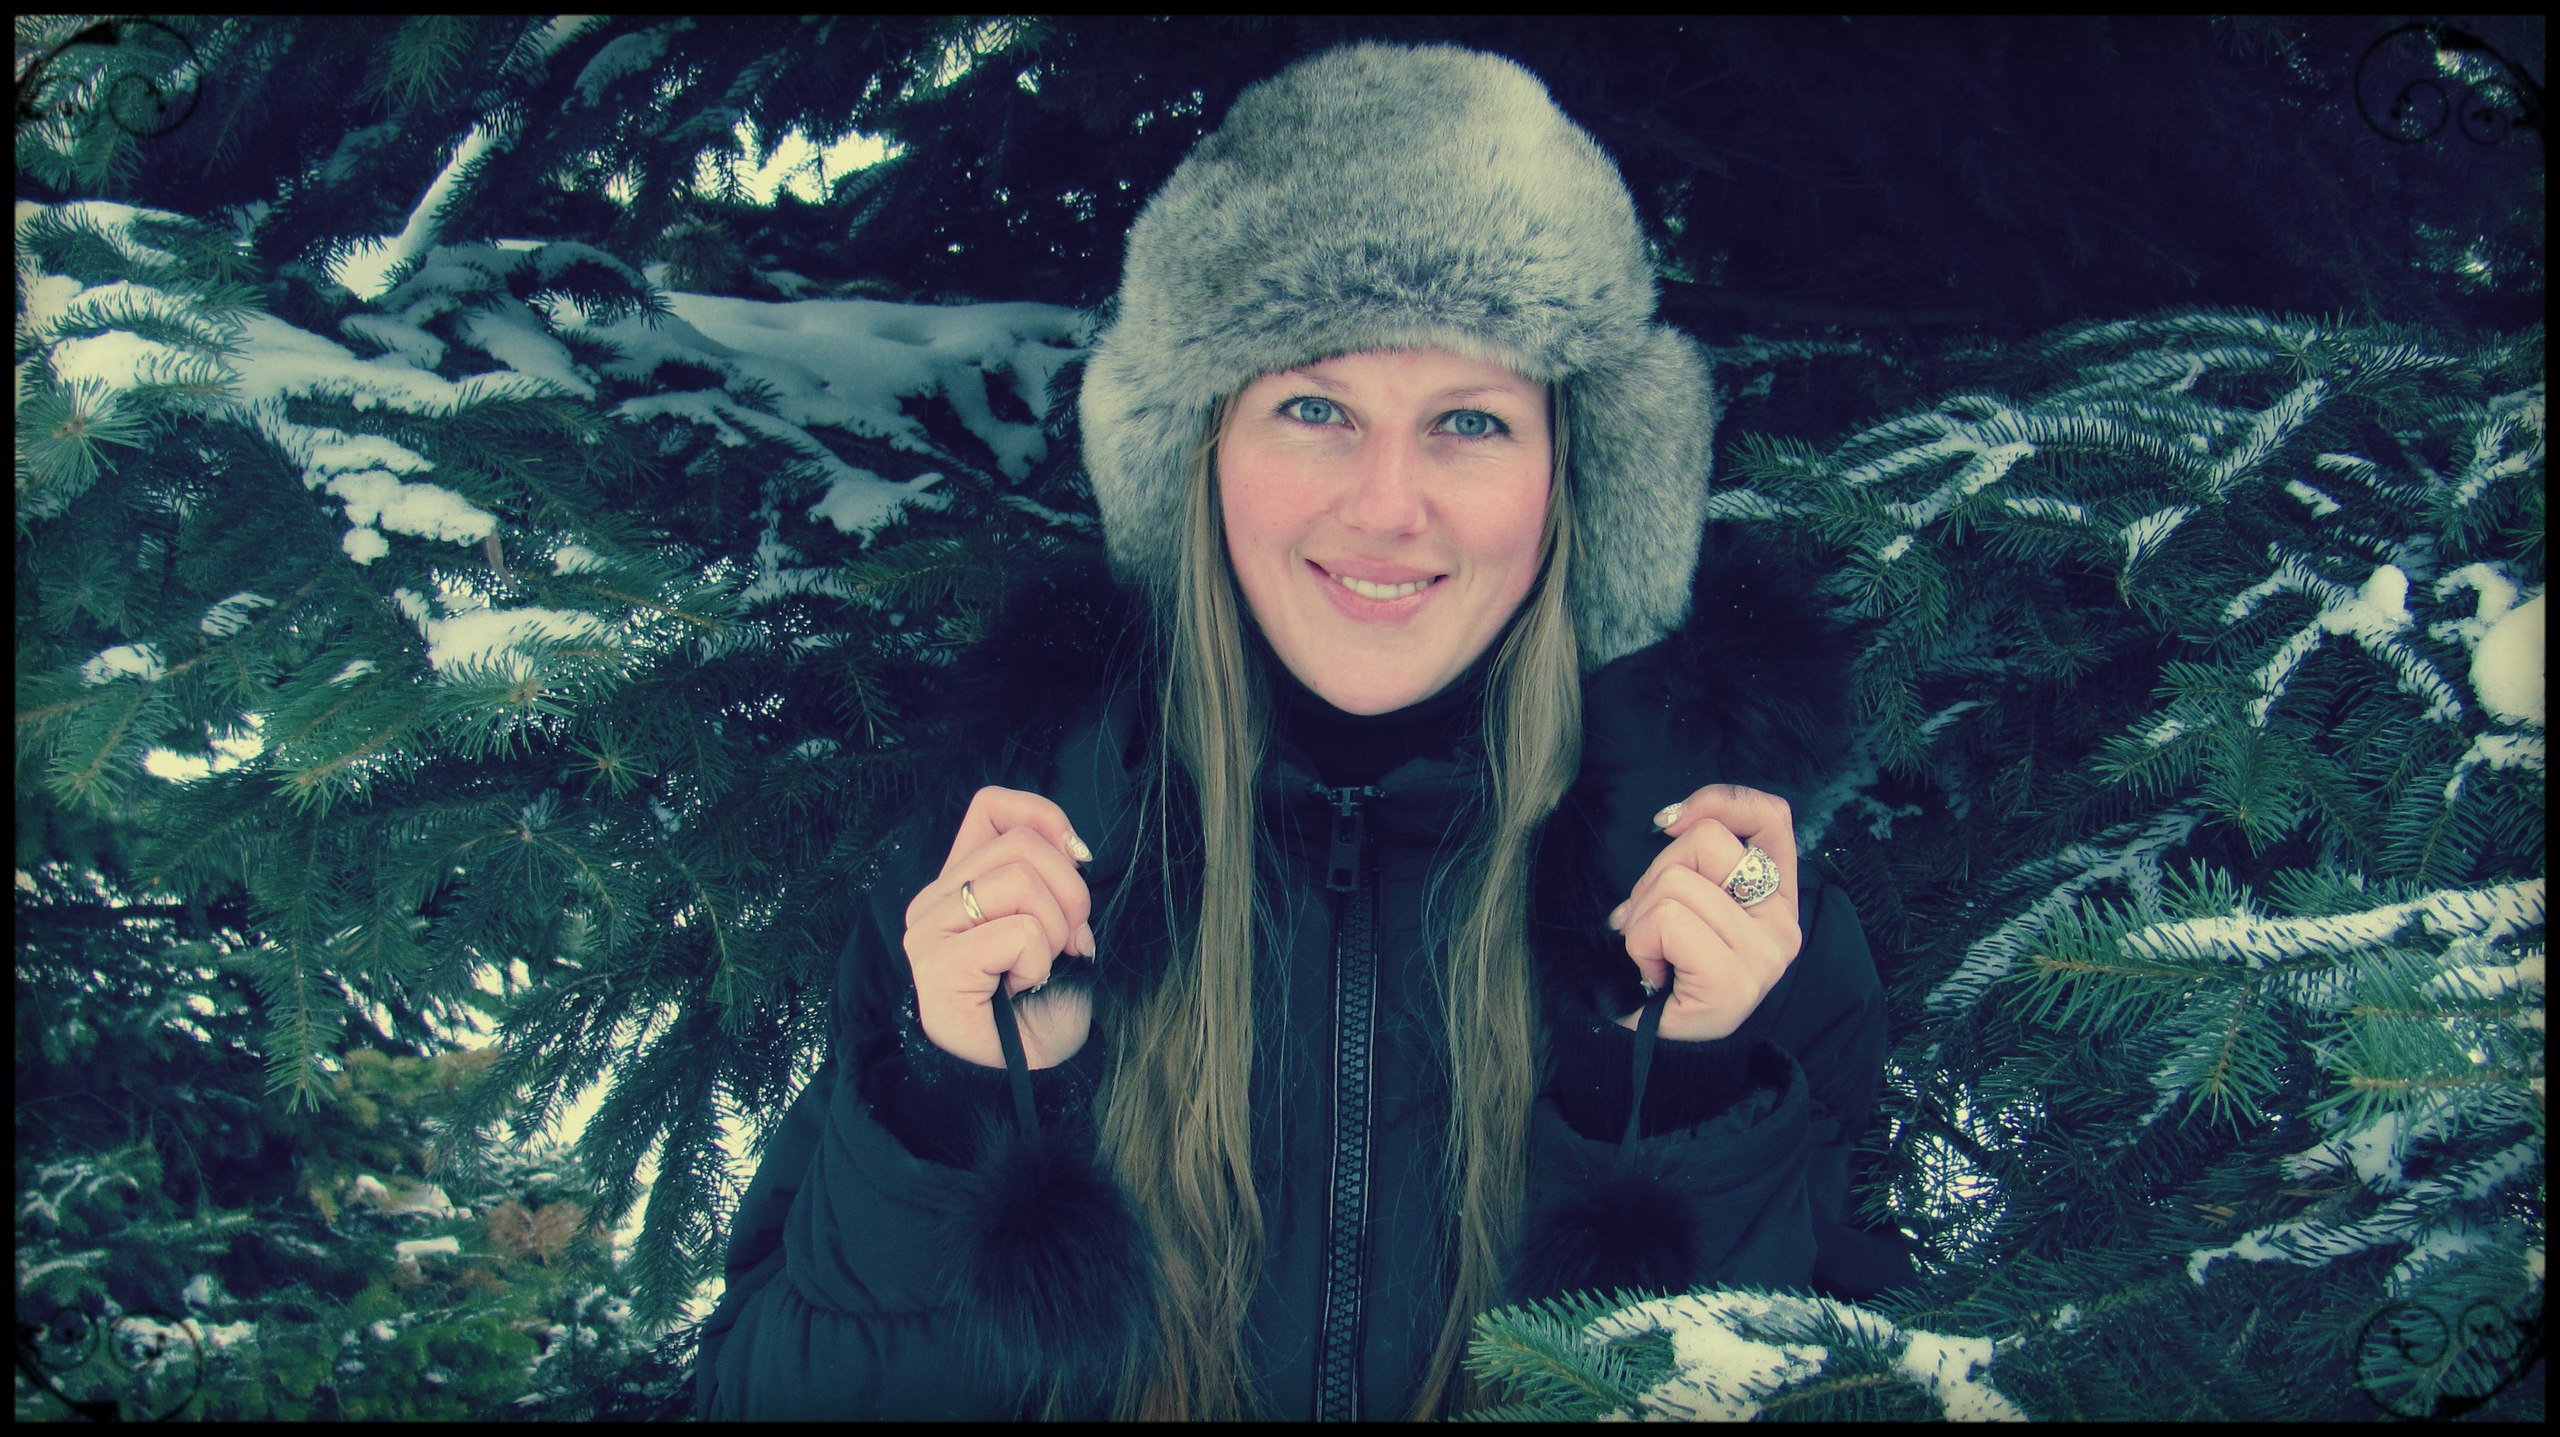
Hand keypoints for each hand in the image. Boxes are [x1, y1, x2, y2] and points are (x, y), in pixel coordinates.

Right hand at [903, 786, 1097, 1068]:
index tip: (1076, 860)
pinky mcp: (938, 966)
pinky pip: (1020, 932)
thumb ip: (1049, 877)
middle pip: (1021, 843)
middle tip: (1067, 942)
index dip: (1046, 819)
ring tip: (1040, 968)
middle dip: (1070, 893)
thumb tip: (1072, 846)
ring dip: (1055, 931)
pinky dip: (1041, 963)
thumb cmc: (1042, 1006)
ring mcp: (928, 933)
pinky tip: (1021, 989)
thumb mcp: (1057, 925)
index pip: (992, 806)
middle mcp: (933, 901)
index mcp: (958, 882)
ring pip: (1022, 881)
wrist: (1028, 1079)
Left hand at [1607, 784, 1802, 1041]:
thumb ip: (1695, 865)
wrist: (1663, 1058)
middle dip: (1653, 876)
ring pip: (1676, 883)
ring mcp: (1764, 955)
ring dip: (1641, 918)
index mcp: (1777, 898)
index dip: (1720, 801)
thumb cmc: (1671, 974)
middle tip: (1648, 926)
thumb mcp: (1690, 907)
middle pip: (1705, 844)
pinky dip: (1640, 944)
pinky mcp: (1735, 981)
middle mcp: (1783, 924)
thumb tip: (1671, 821)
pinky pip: (1666, 922)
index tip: (1671, 821)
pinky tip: (1653, 974)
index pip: (1772, 817)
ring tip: (1653, 956)